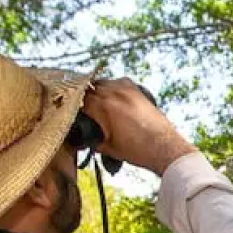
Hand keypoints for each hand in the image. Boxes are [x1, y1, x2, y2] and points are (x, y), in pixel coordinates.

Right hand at [79, 78, 197, 175]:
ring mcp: (127, 89)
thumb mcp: (108, 147)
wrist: (164, 148)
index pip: (78, 99)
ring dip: (97, 90)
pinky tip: (112, 98)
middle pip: (89, 88)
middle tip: (80, 107)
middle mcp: (114, 93)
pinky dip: (113, 88)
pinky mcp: (138, 91)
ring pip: (103, 83)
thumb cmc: (137, 150)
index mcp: (103, 106)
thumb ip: (91, 140)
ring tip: (95, 102)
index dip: (71, 105)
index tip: (68, 110)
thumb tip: (80, 140)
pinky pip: (119, 82)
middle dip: (82, 97)